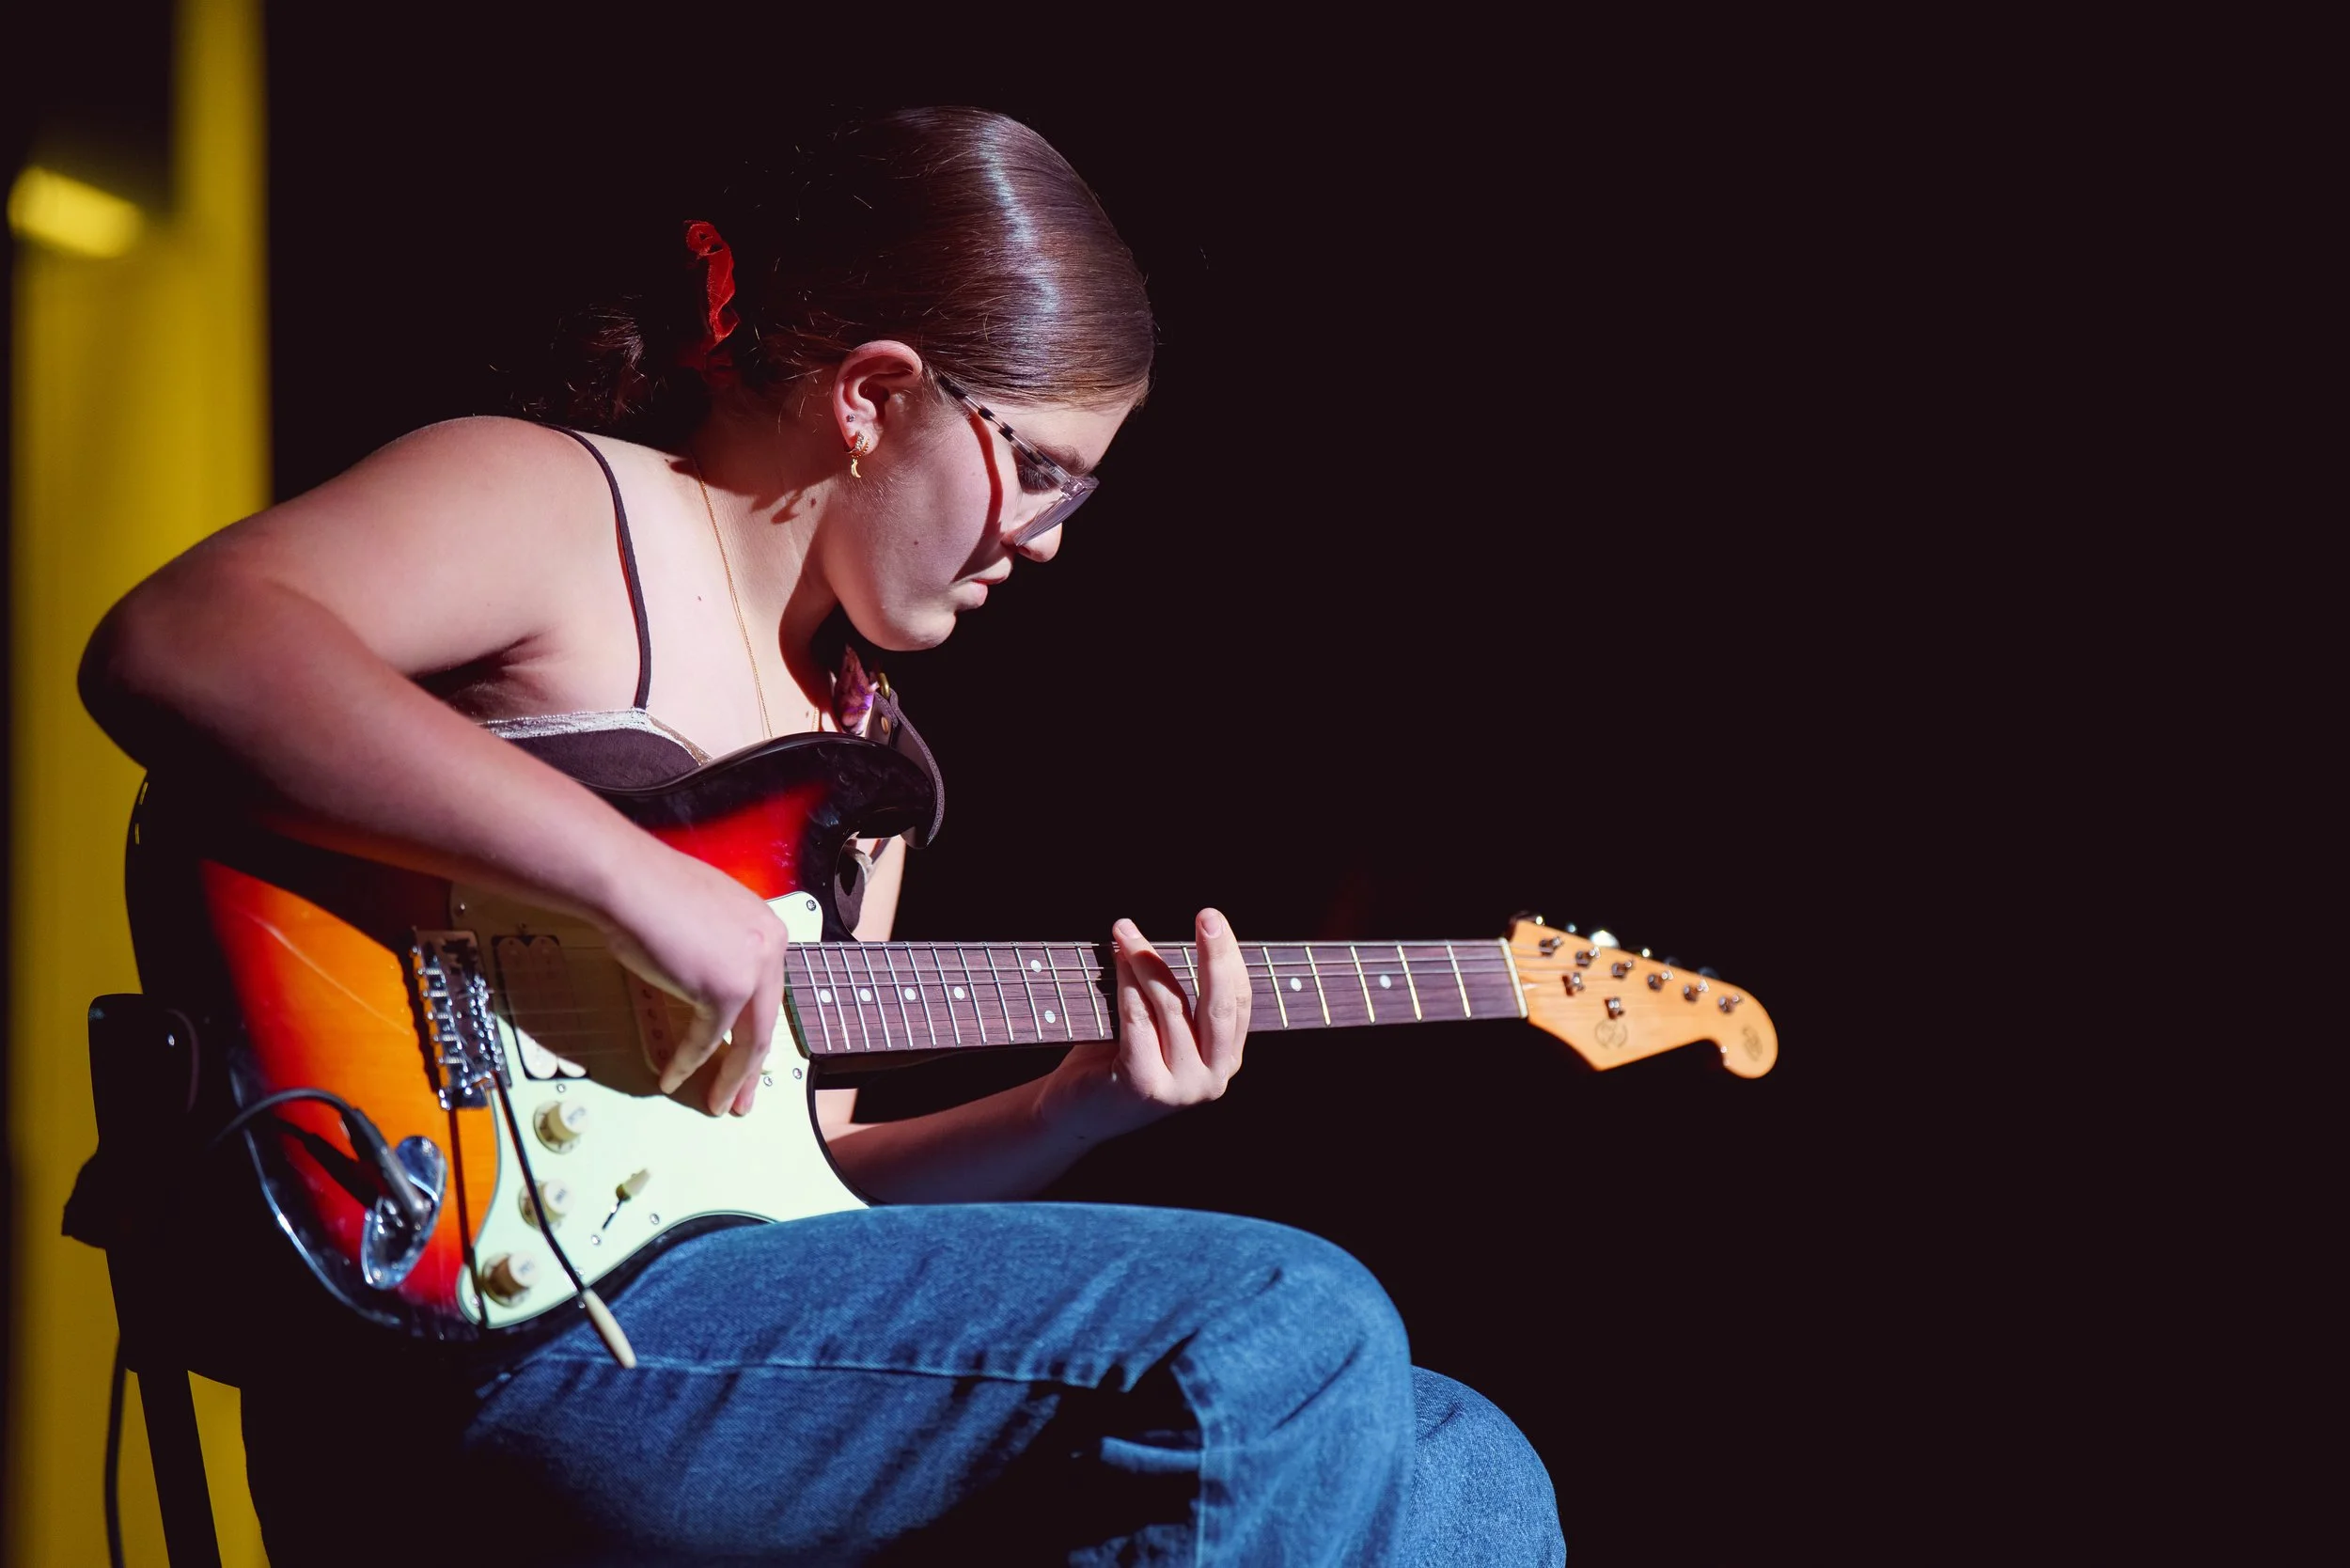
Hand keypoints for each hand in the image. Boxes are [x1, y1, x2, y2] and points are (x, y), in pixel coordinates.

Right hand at [597, 840, 790, 1116]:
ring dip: (731, 1079)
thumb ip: (720, 951)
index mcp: (768, 929)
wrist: (627, 880)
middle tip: (743, 1099)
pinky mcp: (725, 991)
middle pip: (766, 1022)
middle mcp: (770, 948)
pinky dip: (689, 1063)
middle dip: (752, 1068)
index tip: (749, 1060)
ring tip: (721, 1105)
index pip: (767, 994)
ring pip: (748, 1040)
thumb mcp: (705, 920)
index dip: (756, 1032)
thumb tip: (709, 985)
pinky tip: (675, 1080)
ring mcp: (752, 970)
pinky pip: (707, 1040)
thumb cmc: (651, 892)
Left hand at [1036, 909, 1251, 1144]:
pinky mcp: (1144, 1086)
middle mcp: (1212, 1078)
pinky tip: (1117, 957)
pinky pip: (1139, 1020)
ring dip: (1148, 960)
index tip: (1213, 919)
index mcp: (1225, 1060)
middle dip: (1216, 955)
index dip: (1229, 957)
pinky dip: (1128, 982)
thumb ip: (1181, 997)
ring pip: (1172, 1006)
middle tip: (1207, 915)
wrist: (1071, 1112)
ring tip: (1126, 931)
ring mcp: (1181, 1087)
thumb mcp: (1161, 1028)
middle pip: (1221, 1005)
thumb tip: (1189, 934)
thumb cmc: (1115, 1058)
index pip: (1239, 1001)